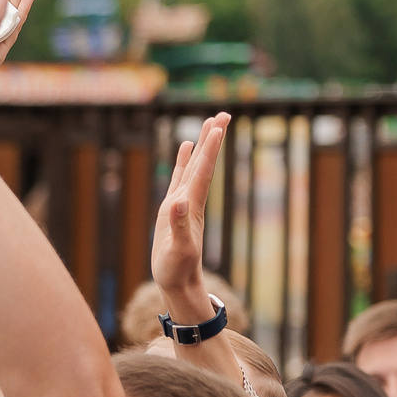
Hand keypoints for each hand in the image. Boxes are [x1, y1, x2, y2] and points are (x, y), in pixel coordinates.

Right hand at [151, 112, 230, 322]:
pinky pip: (180, 178)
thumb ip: (178, 226)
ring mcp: (183, 203)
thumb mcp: (177, 249)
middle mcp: (190, 200)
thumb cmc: (177, 269)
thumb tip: (178, 202)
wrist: (179, 282)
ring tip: (208, 124)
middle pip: (204, 164)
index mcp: (191, 206)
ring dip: (202, 146)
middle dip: (212, 139)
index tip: (218, 126)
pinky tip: (186, 148)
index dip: (210, 149)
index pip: (203, 172)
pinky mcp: (173, 209)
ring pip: (194, 167)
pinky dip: (184, 162)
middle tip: (222, 114)